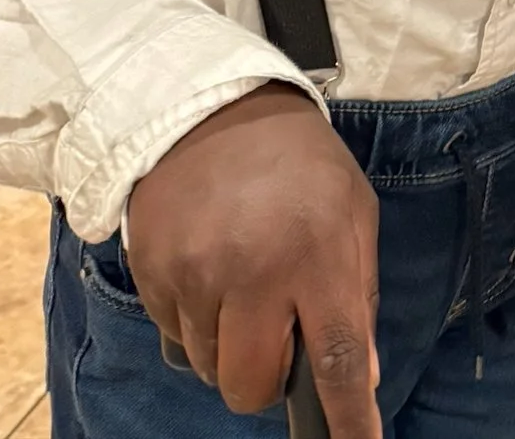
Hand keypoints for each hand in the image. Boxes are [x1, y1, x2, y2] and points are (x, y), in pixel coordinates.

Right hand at [127, 84, 380, 434]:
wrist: (213, 106)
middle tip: (277, 331)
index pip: (336, 358)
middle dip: (266, 380)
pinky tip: (209, 268)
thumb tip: (360, 380)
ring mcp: (196, 272)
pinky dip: (194, 321)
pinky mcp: (154, 271)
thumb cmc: (297, 162)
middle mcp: (254, 268)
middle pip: (253, 385)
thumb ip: (357, 292)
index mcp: (316, 251)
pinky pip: (174, 337)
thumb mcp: (350, 210)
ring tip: (241, 282)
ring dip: (228, 346)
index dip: (350, 419)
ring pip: (209, 368)